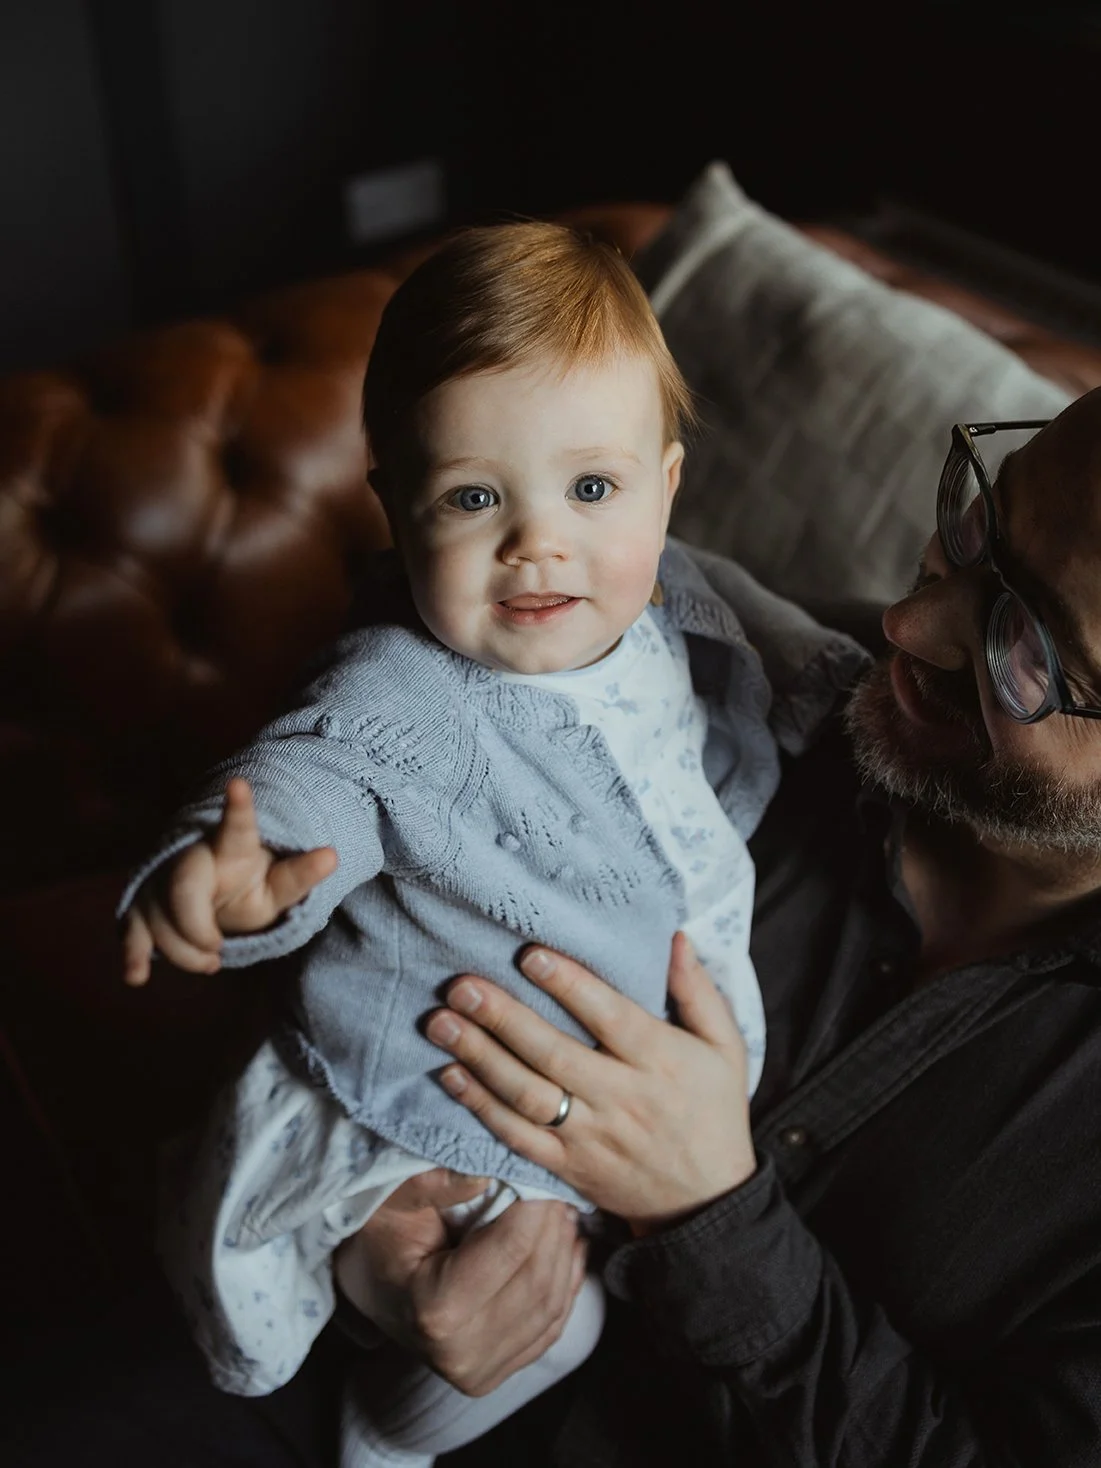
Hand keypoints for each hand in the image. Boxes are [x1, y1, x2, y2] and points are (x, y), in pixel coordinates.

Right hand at [122, 777, 337, 984]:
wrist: (216, 892)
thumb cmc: (250, 885)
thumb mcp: (278, 885)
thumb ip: (300, 875)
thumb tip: (333, 856)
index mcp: (230, 847)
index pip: (236, 827)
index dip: (238, 808)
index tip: (239, 785)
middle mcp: (190, 858)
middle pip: (182, 888)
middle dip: (194, 927)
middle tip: (216, 951)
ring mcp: (160, 881)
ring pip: (157, 916)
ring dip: (181, 950)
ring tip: (211, 963)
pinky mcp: (141, 906)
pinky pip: (131, 928)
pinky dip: (133, 954)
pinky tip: (136, 976)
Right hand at [335, 1169, 585, 1395]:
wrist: (372, 1288)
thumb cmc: (382, 1236)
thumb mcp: (394, 1199)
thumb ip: (435, 1183)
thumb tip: (485, 1171)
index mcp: (435, 1309)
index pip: (511, 1249)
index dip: (536, 1206)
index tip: (542, 1170)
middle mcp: (460, 1353)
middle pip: (536, 1278)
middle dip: (554, 1227)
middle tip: (556, 1187)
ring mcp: (481, 1371)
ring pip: (551, 1303)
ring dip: (564, 1252)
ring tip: (561, 1212)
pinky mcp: (497, 1373)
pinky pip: (551, 1325)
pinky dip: (565, 1282)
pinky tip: (565, 1247)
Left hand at [425, 933, 755, 1230]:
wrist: (707, 1204)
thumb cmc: (714, 1112)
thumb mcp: (725, 1047)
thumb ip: (697, 992)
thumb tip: (673, 937)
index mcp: (660, 1061)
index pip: (609, 1016)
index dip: (568, 985)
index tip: (529, 955)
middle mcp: (622, 1097)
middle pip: (553, 1053)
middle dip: (502, 1018)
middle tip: (461, 985)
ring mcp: (591, 1136)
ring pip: (527, 1095)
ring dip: (479, 1057)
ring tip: (441, 1022)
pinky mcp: (568, 1167)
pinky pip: (518, 1136)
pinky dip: (481, 1107)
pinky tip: (451, 1075)